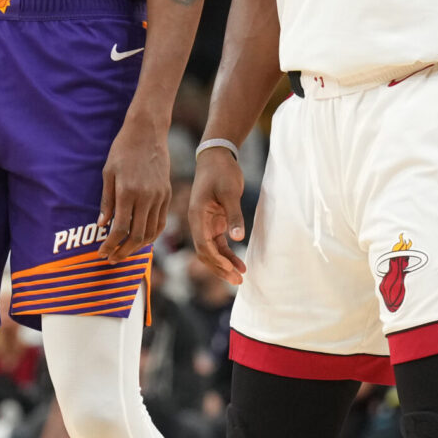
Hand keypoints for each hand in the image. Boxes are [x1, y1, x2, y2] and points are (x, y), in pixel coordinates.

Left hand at [96, 114, 170, 262]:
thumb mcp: (108, 173)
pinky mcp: (167, 194)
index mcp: (127, 192)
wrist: (147, 132)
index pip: (120, 229)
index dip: (110, 245)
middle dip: (123, 251)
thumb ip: (106, 201)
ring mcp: (159, 196)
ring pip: (151, 232)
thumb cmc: (123, 150)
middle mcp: (146, 197)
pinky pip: (161, 222)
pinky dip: (151, 235)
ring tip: (125, 251)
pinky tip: (141, 238)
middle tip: (112, 258)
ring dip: (138, 247)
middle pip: (137, 236)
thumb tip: (102, 225)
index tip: (102, 253)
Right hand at [189, 146, 246, 284]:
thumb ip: (234, 215)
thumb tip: (237, 239)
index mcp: (197, 216)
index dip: (216, 260)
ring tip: (241, 276)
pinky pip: (219, 243)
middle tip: (237, 281)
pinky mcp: (214, 221)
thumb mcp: (229, 192)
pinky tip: (239, 262)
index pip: (203, 245)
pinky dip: (228, 253)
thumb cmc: (221, 171)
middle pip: (206, 253)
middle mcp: (198, 222)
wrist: (217, 156)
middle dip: (220, 268)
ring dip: (225, 264)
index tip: (231, 268)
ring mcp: (205, 223)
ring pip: (213, 250)